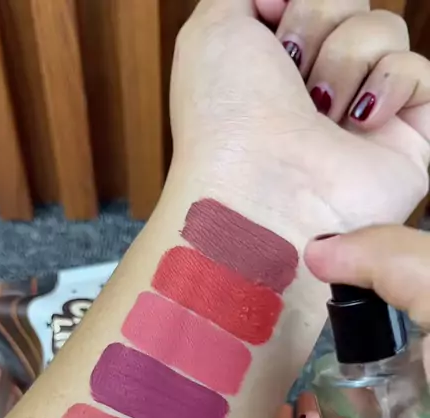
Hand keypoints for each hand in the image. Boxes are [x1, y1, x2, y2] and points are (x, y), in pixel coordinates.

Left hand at [171, 0, 429, 229]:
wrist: (260, 194)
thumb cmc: (227, 122)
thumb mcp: (212, 30)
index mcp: (275, 65)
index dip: (295, 1)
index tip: (267, 22)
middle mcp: (320, 88)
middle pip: (351, 2)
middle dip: (317, 17)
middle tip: (291, 68)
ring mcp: (365, 114)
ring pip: (386, 30)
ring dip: (344, 58)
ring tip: (319, 110)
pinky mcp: (406, 141)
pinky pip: (420, 73)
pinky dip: (391, 84)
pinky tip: (359, 122)